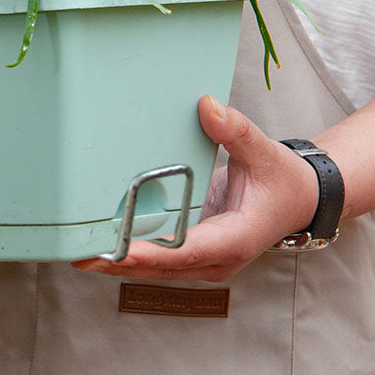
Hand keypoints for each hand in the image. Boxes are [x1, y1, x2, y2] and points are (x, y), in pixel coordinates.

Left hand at [72, 95, 319, 281]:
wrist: (300, 199)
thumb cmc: (284, 180)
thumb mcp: (264, 151)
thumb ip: (235, 130)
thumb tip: (208, 105)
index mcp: (235, 239)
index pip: (186, 252)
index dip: (149, 252)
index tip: (116, 250)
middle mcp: (217, 259)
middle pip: (161, 268)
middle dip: (118, 261)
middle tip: (76, 251)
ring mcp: (204, 261)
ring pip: (155, 268)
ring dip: (117, 260)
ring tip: (75, 248)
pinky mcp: (194, 253)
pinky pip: (158, 258)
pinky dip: (130, 251)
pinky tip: (99, 240)